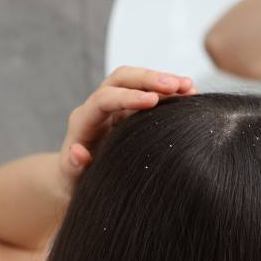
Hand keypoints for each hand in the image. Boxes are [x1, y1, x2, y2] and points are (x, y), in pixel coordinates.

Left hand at [58, 66, 196, 194]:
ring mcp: (117, 106)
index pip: (105, 99)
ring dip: (163, 80)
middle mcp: (99, 107)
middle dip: (149, 79)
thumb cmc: (75, 182)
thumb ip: (72, 167)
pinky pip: (150, 92)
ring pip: (138, 81)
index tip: (153, 100)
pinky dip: (169, 91)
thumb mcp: (71, 179)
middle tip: (176, 85)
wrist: (79, 179)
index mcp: (84, 121)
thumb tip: (78, 153)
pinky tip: (188, 94)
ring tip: (189, 87)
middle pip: (122, 79)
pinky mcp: (132, 110)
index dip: (129, 97)